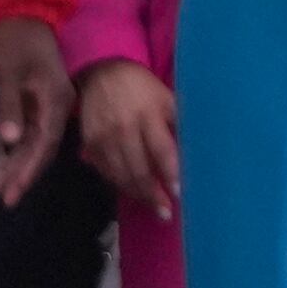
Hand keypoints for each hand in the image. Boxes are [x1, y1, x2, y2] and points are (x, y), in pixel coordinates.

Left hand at [0, 16, 69, 206]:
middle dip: (22, 173)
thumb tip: (11, 140)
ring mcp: (46, 107)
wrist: (21, 19)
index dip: (31, 168)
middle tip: (1, 198)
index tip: (13, 190)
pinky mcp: (34, 106)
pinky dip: (14, 154)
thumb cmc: (16, 44)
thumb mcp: (11, 74)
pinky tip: (1, 169)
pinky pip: (27, 136)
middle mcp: (56, 107)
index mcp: (56, 98)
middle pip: (42, 148)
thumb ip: (12, 106)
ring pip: (33, 145)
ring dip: (16, 167)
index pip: (47, 141)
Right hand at [73, 59, 178, 216]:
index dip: (170, 173)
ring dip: (138, 195)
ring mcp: (103, 139)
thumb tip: (197, 150)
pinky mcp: (89, 145)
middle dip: (153, 194)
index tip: (180, 192)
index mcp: (149, 115)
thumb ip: (179, 123)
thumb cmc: (144, 88)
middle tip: (166, 213)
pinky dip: (119, 184)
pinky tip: (132, 192)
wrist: (104, 74)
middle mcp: (124, 129)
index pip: (161, 150)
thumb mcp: (168, 98)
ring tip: (154, 208)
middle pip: (139, 169)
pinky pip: (105, 172)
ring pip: (120, 175)